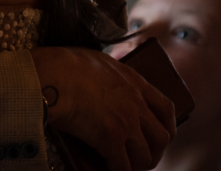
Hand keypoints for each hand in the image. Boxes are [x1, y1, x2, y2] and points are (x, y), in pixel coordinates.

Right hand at [31, 47, 175, 170]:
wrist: (52, 76)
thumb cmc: (63, 64)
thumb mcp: (95, 60)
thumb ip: (108, 75)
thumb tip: (102, 81)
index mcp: (133, 82)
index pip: (165, 108)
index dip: (167, 125)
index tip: (163, 133)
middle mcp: (135, 104)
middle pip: (161, 137)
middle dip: (154, 151)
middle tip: (142, 157)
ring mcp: (126, 124)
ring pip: (143, 156)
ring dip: (135, 164)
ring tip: (124, 166)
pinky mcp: (111, 140)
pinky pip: (122, 166)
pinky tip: (108, 170)